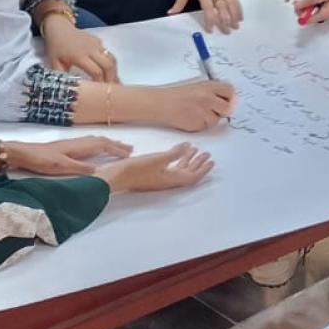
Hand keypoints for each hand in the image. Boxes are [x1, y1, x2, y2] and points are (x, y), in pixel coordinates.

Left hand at [0, 136, 132, 176]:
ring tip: (117, 148)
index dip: (116, 149)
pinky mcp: (64, 148)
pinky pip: (87, 145)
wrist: (21, 153)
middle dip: (115, 145)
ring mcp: (70, 145)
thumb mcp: (61, 166)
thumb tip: (100, 171)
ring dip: (107, 144)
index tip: (129, 154)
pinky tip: (94, 151)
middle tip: (129, 149)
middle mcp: (76, 143)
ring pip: (94, 142)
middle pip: (100, 141)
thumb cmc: (40, 159)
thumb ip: (81, 169)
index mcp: (78, 146)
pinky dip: (97, 146)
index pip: (102, 145)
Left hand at [43, 20, 120, 82]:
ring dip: (114, 71)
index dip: (100, 82)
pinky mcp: (98, 41)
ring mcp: (96, 44)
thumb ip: (62, 77)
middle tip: (111, 89)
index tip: (100, 92)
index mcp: (79, 56)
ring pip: (111, 58)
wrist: (58, 28)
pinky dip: (110, 63)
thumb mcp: (54, 63)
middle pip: (108, 65)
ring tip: (114, 82)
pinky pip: (107, 53)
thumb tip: (69, 89)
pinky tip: (108, 71)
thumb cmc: (55, 47)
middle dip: (112, 78)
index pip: (96, 71)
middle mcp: (91, 49)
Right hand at [98, 142, 214, 191]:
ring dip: (188, 160)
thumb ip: (175, 154)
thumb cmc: (136, 170)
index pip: (193, 176)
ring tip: (194, 150)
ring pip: (179, 169)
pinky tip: (175, 152)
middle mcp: (168, 180)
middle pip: (188, 173)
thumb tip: (188, 148)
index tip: (211, 161)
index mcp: (172, 179)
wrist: (116, 176)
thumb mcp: (159, 159)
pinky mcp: (152, 174)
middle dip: (198, 163)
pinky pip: (170, 167)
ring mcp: (160, 178)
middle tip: (206, 154)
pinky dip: (176, 159)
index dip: (203, 169)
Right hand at [151, 80, 235, 130]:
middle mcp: (207, 98)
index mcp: (207, 86)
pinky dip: (200, 124)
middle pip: (228, 108)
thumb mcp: (195, 86)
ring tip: (196, 113)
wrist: (160, 103)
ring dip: (209, 119)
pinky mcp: (197, 124)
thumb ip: (212, 92)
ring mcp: (202, 112)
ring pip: (216, 120)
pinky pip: (205, 127)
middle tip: (214, 110)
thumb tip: (229, 99)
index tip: (227, 100)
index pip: (230, 91)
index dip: (230, 97)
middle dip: (223, 111)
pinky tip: (190, 118)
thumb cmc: (175, 95)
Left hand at [169, 0, 242, 33]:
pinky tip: (240, 17)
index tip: (210, 30)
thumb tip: (171, 13)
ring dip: (235, 16)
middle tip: (227, 32)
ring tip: (236, 27)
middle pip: (223, 8)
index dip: (210, 20)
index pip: (208, 9)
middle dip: (225, 21)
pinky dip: (239, 8)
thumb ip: (180, 2)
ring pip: (232, 4)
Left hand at [294, 0, 328, 24]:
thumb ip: (310, 0)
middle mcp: (325, 14)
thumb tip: (297, 6)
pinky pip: (316, 0)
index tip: (299, 1)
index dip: (300, 11)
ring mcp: (326, 8)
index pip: (305, 20)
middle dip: (307, 2)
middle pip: (307, 12)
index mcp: (325, 15)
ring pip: (311, 5)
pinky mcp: (327, 3)